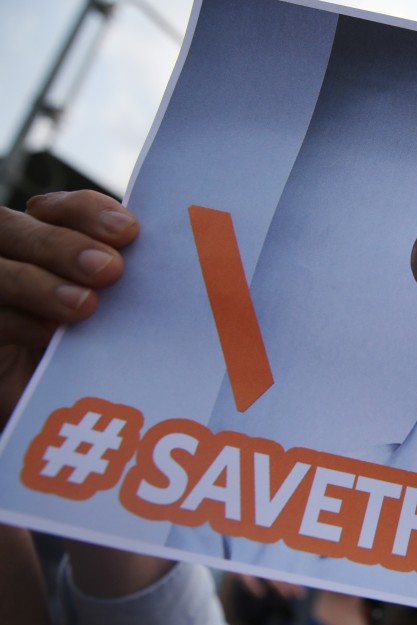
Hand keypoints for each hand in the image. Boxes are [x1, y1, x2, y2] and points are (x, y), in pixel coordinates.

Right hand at [0, 191, 137, 427]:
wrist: (64, 416)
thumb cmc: (102, 358)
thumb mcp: (121, 315)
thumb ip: (134, 284)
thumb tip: (191, 261)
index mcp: (48, 245)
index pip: (57, 209)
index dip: (86, 211)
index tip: (129, 231)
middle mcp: (12, 262)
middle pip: (13, 229)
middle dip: (62, 245)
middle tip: (109, 270)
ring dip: (38, 283)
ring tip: (85, 307)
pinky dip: (19, 323)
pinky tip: (51, 336)